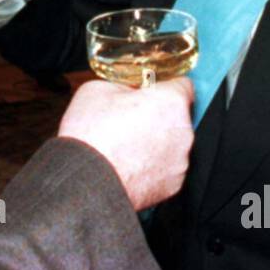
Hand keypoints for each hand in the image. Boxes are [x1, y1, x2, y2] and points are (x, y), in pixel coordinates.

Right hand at [58, 77, 194, 211]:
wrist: (86, 181)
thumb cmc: (91, 136)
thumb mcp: (98, 89)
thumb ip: (124, 85)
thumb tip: (128, 91)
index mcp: (171, 102)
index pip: (183, 85)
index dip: (164, 87)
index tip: (151, 91)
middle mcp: (183, 131)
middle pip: (177, 116)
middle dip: (157, 116)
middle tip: (129, 119)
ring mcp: (180, 161)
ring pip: (172, 144)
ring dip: (155, 142)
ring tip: (125, 146)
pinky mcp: (172, 185)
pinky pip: (165, 168)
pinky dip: (151, 166)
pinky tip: (128, 164)